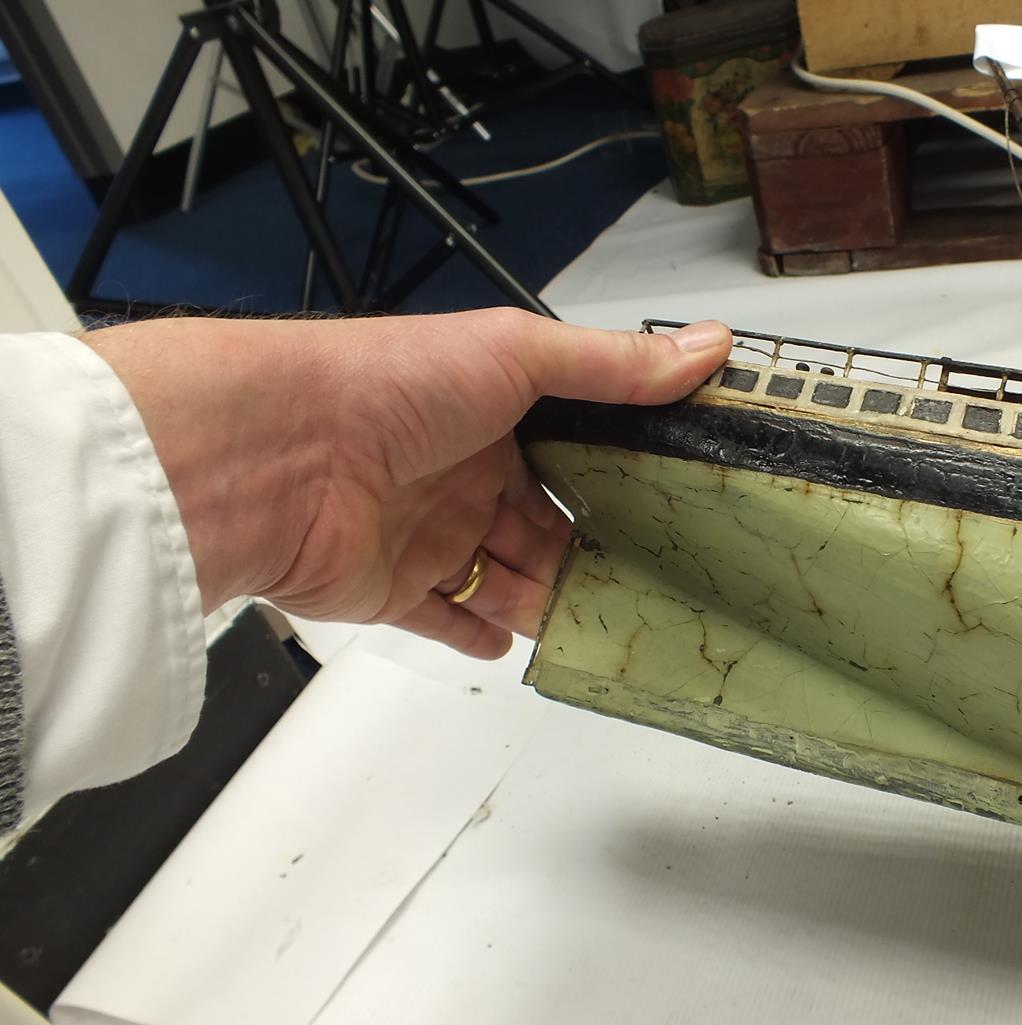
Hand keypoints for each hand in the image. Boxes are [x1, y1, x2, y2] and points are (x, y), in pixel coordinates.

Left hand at [83, 310, 731, 657]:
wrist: (275, 453)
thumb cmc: (389, 385)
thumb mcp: (518, 354)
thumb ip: (613, 365)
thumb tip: (708, 346)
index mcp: (493, 412)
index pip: (573, 452)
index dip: (621, 479)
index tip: (677, 507)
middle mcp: (462, 472)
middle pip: (546, 525)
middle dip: (597, 552)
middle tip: (660, 583)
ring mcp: (428, 535)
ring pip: (509, 578)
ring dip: (555, 600)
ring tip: (615, 626)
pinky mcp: (392, 590)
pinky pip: (446, 619)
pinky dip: (482, 633)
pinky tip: (522, 643)